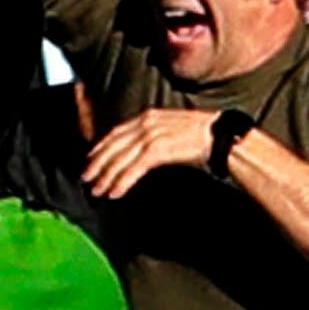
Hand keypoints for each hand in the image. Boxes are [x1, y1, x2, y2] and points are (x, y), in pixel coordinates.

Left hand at [84, 108, 223, 198]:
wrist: (222, 135)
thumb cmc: (200, 135)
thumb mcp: (169, 128)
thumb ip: (149, 135)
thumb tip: (134, 151)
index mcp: (147, 116)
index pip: (115, 133)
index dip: (99, 148)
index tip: (89, 161)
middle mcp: (146, 123)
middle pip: (113, 147)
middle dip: (97, 165)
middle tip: (86, 179)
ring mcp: (152, 135)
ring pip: (120, 160)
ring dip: (106, 177)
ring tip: (98, 191)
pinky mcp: (159, 149)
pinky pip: (134, 169)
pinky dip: (122, 182)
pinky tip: (115, 193)